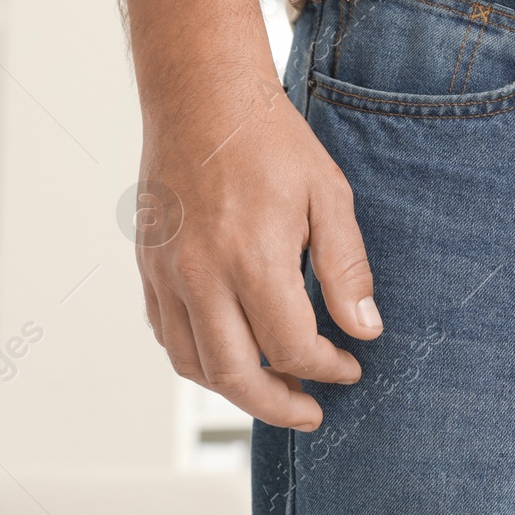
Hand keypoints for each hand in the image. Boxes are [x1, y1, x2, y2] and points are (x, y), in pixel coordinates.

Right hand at [135, 75, 380, 429]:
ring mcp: (167, 275)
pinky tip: (234, 358)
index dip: (325, 368)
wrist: (201, 100)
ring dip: (236, 392)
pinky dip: (201, 362)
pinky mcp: (149, 270)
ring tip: (276, 394)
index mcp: (252, 257)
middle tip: (312, 414)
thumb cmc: (272, 142)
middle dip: (278, 405)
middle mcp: (201, 275)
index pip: (289, 347)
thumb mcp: (330, 196)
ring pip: (194, 365)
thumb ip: (346, 268)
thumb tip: (365, 328)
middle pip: (235, 375)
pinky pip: (169, 337)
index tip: (351, 366)